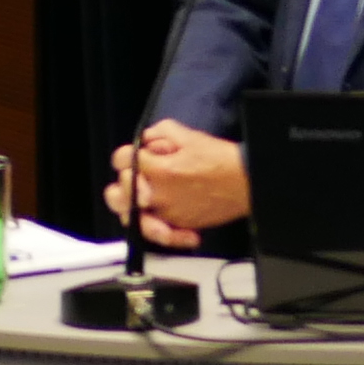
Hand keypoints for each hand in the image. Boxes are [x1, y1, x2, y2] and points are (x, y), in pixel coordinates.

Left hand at [105, 121, 249, 249]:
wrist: (246, 183)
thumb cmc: (222, 160)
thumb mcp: (190, 136)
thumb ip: (162, 132)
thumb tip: (148, 138)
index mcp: (159, 170)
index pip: (121, 160)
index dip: (127, 153)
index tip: (137, 152)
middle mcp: (158, 195)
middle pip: (117, 193)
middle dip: (124, 180)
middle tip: (136, 174)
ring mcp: (166, 213)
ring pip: (131, 217)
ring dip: (132, 206)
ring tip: (142, 198)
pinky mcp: (178, 225)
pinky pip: (157, 232)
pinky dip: (158, 228)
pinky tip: (163, 222)